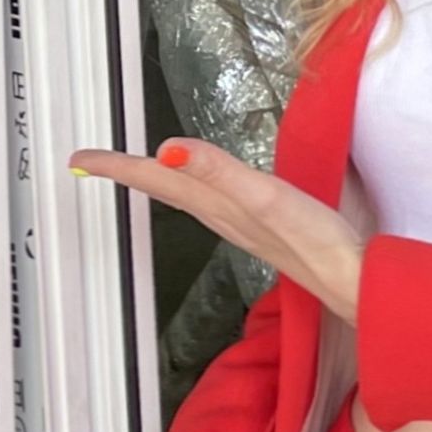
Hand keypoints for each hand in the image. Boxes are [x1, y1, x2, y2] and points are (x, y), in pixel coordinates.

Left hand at [69, 136, 363, 322]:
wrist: (352, 282)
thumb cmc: (316, 244)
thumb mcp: (264, 199)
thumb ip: (217, 171)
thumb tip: (167, 150)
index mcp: (215, 204)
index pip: (155, 178)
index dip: (116, 166)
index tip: (80, 159)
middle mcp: (220, 214)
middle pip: (162, 187)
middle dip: (126, 172)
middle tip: (92, 162)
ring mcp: (239, 222)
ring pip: (184, 195)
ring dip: (155, 179)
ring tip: (134, 168)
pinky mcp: (261, 225)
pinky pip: (211, 201)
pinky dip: (194, 187)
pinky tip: (201, 187)